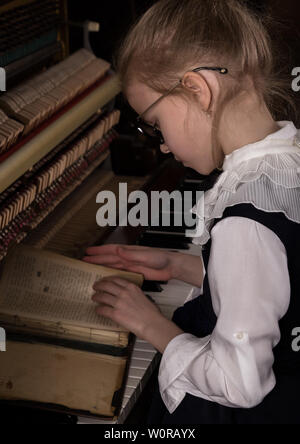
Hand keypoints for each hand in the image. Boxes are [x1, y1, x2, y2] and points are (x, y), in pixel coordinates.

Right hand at [83, 243, 203, 287]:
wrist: (171, 266)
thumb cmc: (161, 258)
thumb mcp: (146, 255)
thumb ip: (132, 254)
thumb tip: (118, 250)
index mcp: (130, 251)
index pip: (111, 250)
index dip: (99, 251)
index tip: (88, 251)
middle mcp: (128, 257)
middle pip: (109, 258)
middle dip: (96, 258)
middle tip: (84, 260)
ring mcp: (131, 265)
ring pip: (112, 265)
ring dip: (102, 266)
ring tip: (91, 267)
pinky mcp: (135, 273)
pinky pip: (120, 273)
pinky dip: (111, 274)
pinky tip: (106, 276)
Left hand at [92, 276, 163, 338]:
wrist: (152, 323)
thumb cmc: (152, 313)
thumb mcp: (144, 297)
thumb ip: (135, 294)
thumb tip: (131, 297)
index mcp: (132, 287)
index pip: (116, 279)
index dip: (108, 279)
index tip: (105, 280)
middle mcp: (124, 293)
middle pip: (107, 285)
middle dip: (99, 285)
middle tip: (95, 286)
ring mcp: (119, 303)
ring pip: (102, 296)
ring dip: (96, 296)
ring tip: (94, 297)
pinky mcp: (115, 313)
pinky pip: (102, 309)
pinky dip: (98, 309)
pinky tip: (97, 310)